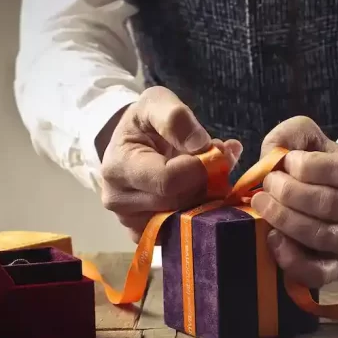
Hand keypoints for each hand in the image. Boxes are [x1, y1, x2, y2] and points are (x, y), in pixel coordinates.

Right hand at [100, 86, 241, 241]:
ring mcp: (130, 222)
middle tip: (218, 162)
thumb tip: (201, 145)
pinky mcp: (143, 234)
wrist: (129, 144)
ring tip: (206, 175)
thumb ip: (176, 118)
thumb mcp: (156, 103)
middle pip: (179, 203)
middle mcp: (118, 201)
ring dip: (205, 199)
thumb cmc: (143, 123)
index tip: (215, 152)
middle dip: (206, 183)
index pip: (168, 180)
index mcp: (119, 168)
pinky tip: (198, 195)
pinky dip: (197, 216)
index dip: (200, 168)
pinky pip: (179, 234)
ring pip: (184, 220)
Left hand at [250, 116, 337, 287]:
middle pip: (330, 204)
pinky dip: (292, 259)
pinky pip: (319, 272)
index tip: (286, 162)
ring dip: (286, 221)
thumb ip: (290, 135)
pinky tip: (272, 239)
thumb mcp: (310, 140)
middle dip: (289, 193)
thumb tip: (271, 155)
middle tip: (267, 185)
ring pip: (323, 237)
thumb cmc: (322, 166)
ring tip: (262, 206)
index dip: (308, 167)